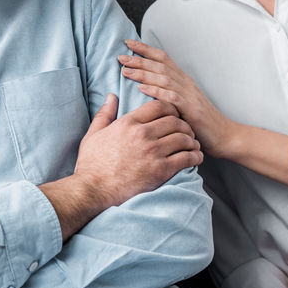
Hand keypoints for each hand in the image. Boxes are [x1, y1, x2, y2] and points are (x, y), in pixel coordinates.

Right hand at [74, 93, 201, 208]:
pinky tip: (196, 158)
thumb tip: (111, 96)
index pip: (159, 106)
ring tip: (193, 144)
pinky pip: (186, 158)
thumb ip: (105, 113)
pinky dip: (195, 156)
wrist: (93, 190)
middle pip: (174, 120)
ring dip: (192, 140)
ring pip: (183, 138)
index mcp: (128, 123)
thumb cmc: (91, 164)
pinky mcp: (161, 170)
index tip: (175, 115)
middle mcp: (142, 134)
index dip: (171, 108)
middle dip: (184, 125)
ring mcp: (153, 152)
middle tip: (188, 131)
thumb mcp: (94, 134)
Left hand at [119, 40, 228, 156]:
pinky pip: (172, 98)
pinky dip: (156, 91)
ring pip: (164, 78)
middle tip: (121, 55)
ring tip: (125, 70)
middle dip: (139, 59)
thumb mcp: (185, 103)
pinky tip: (142, 88)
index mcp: (184, 80)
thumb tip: (147, 86)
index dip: (146, 49)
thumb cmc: (202, 122)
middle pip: (161, 65)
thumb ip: (169, 94)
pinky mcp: (192, 110)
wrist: (225, 136)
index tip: (128, 43)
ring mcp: (190, 96)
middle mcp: (186, 84)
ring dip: (143, 73)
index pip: (163, 58)